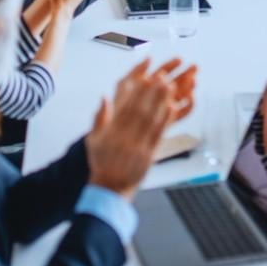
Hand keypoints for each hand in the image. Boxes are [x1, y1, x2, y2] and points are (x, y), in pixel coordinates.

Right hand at [85, 59, 196, 198]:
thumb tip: (104, 97)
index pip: (127, 108)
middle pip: (141, 111)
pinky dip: (166, 121)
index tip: (146, 78)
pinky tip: (173, 108)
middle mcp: (125, 138)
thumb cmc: (101, 162)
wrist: (109, 187)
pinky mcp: (148, 156)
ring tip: (171, 88)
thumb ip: (99, 118)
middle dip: (153, 93)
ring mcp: (138, 147)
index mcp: (112, 132)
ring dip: (162, 103)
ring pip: (152, 121)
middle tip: (163, 78)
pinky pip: (158, 135)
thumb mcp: (93, 139)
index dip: (138, 92)